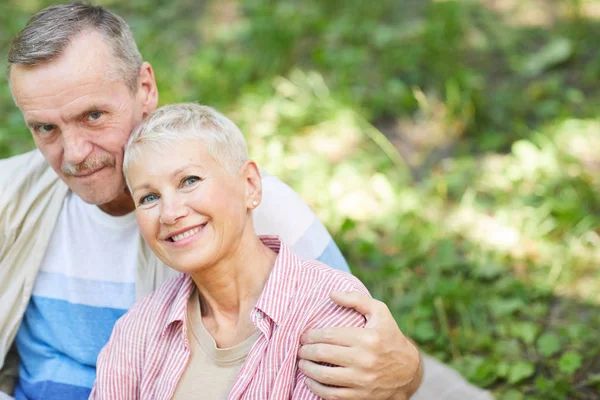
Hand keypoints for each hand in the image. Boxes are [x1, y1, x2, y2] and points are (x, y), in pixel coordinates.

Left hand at [297, 291, 421, 399]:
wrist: (408, 370)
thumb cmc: (389, 336)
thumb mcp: (379, 312)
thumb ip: (356, 299)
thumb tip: (332, 294)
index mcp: (367, 338)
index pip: (329, 335)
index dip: (311, 335)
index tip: (304, 335)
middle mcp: (365, 360)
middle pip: (323, 354)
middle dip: (305, 351)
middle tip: (300, 348)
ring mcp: (362, 380)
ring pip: (324, 376)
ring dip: (307, 369)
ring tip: (302, 363)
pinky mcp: (361, 396)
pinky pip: (332, 394)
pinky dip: (316, 388)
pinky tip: (310, 380)